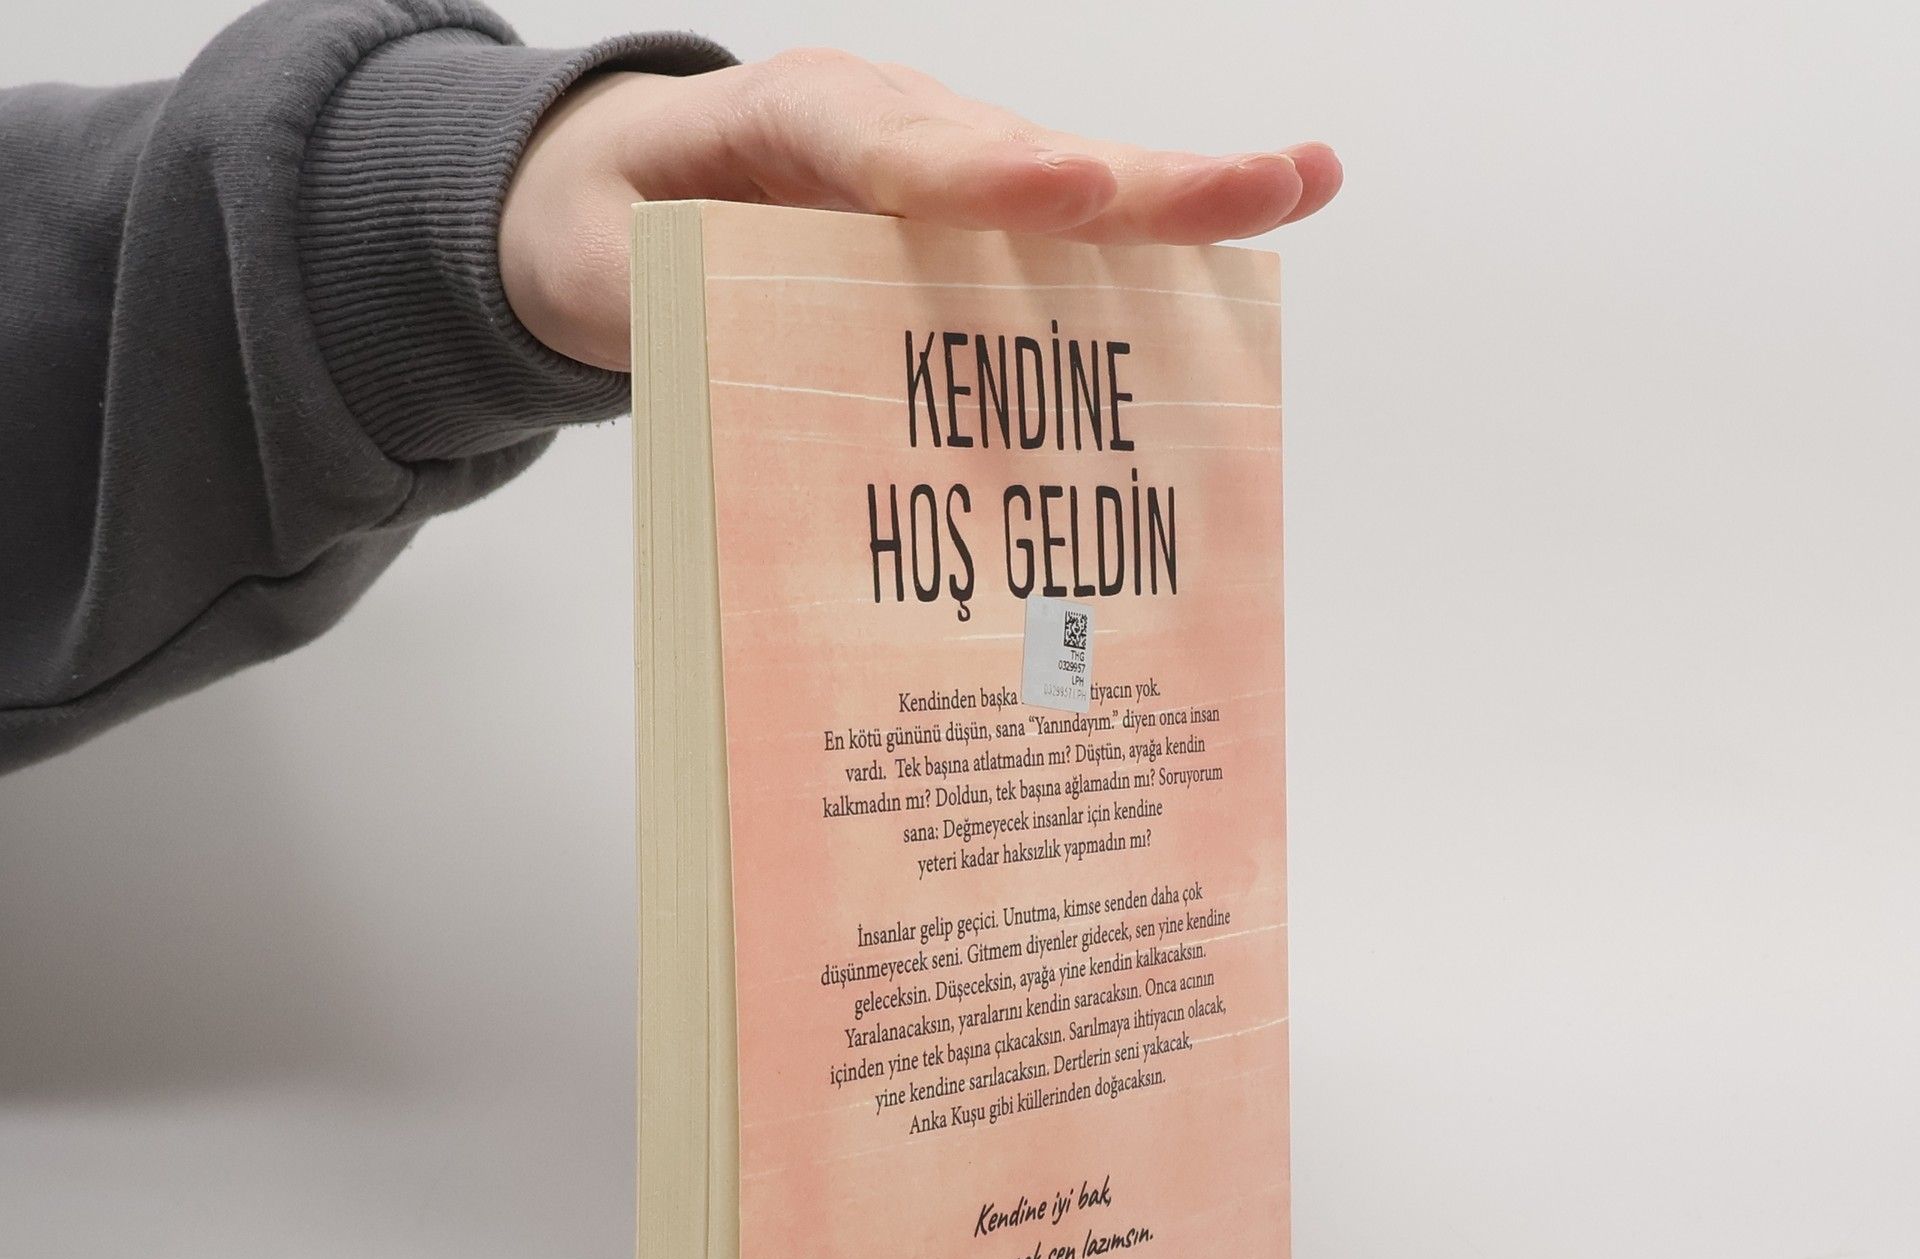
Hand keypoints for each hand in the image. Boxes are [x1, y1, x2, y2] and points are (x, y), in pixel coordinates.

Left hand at [500, 48, 1341, 370]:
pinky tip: (1235, 273)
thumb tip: (749, 373)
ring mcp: (940, 173)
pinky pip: (1058, 244)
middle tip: (1271, 178)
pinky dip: (1142, 262)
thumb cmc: (606, 230)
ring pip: (1068, 189)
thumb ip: (651, 308)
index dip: (983, 173)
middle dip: (1146, 176)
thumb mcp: (594, 271)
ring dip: (1179, 205)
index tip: (1069, 192)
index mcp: (791, 120)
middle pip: (1027, 153)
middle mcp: (890, 130)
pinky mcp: (964, 225)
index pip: (894, 145)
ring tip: (1300, 188)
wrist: (613, 195)